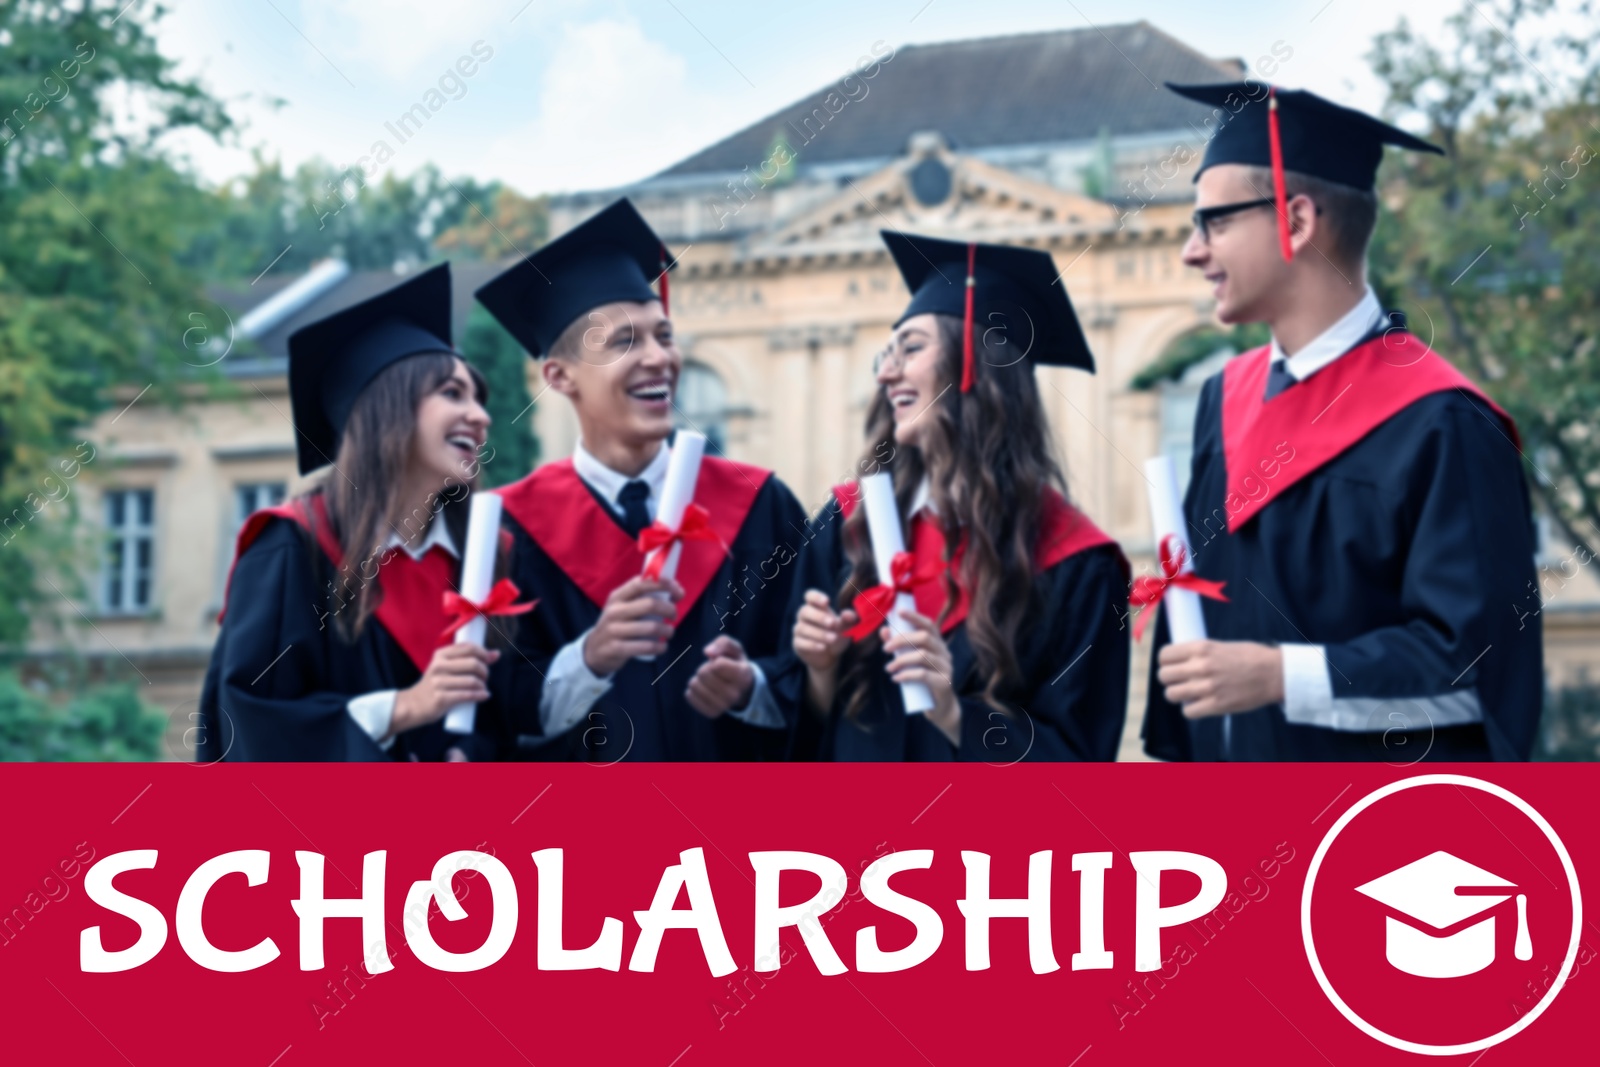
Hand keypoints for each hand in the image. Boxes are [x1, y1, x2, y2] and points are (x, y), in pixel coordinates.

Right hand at [392, 642, 499, 735]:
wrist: (414, 704)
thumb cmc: (435, 684)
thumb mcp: (446, 666)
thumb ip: (467, 659)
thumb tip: (496, 654)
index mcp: (440, 655)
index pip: (469, 647)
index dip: (484, 653)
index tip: (490, 659)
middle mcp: (439, 666)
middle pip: (473, 664)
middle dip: (485, 671)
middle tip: (485, 678)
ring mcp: (439, 683)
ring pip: (472, 681)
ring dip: (483, 686)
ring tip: (482, 688)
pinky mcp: (441, 699)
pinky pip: (467, 695)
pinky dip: (479, 695)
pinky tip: (484, 695)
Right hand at [583, 576, 682, 675]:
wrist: (594, 650)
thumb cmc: (619, 624)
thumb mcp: (625, 607)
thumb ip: (648, 597)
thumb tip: (678, 591)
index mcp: (617, 596)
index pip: (641, 584)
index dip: (663, 584)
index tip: (678, 590)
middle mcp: (614, 611)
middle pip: (650, 605)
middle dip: (669, 609)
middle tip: (673, 615)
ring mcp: (614, 630)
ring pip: (651, 628)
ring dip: (667, 630)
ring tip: (669, 632)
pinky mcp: (616, 648)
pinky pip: (646, 647)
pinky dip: (659, 647)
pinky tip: (662, 647)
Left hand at [685, 635, 755, 718]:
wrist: (742, 688)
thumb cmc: (735, 664)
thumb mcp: (734, 648)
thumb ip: (723, 643)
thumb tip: (708, 652)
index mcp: (743, 675)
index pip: (717, 665)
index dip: (715, 659)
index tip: (720, 663)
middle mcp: (735, 694)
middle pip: (703, 674)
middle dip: (705, 668)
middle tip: (713, 672)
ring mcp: (724, 706)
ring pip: (694, 685)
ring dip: (698, 678)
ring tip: (708, 680)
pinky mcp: (712, 713)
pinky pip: (689, 696)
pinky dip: (692, 690)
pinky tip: (703, 689)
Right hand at [792, 589, 855, 673]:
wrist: (830, 656)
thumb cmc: (836, 634)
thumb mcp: (845, 627)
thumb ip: (848, 620)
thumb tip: (848, 614)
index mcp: (816, 607)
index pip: (810, 596)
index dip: (816, 597)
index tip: (827, 602)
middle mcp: (805, 616)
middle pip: (804, 611)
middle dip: (819, 617)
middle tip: (832, 623)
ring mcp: (799, 630)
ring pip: (802, 628)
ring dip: (819, 633)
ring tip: (833, 638)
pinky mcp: (797, 644)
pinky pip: (801, 643)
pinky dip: (812, 645)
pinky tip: (823, 647)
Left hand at [883, 609, 959, 744]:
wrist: (940, 708)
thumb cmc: (923, 681)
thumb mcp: (910, 662)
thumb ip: (899, 646)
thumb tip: (884, 630)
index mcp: (937, 644)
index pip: (929, 625)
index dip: (915, 616)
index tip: (899, 612)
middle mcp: (944, 653)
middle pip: (925, 637)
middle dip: (902, 640)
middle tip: (885, 648)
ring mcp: (946, 668)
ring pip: (923, 656)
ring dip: (901, 660)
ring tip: (888, 668)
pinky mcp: (944, 683)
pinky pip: (924, 675)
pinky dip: (907, 675)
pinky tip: (896, 678)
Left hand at [1157, 639, 1283, 718]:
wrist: (1275, 673)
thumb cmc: (1251, 657)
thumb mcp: (1221, 645)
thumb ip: (1199, 653)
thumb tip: (1180, 660)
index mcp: (1201, 648)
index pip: (1164, 655)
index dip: (1165, 662)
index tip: (1171, 666)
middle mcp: (1201, 666)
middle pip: (1164, 676)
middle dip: (1169, 679)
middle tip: (1179, 681)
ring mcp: (1208, 687)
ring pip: (1171, 695)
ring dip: (1178, 695)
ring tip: (1188, 693)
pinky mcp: (1216, 705)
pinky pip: (1188, 712)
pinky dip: (1191, 710)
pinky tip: (1200, 704)